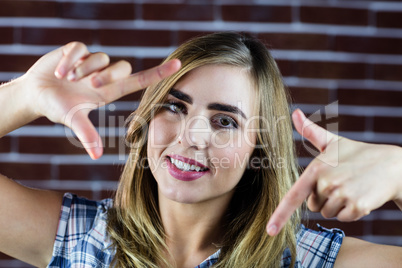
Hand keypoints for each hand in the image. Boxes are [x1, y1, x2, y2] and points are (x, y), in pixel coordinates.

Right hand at [21, 42, 180, 158]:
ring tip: (65, 78)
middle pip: (121, 68)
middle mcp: (104, 75)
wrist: (36, 93)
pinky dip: (69, 60)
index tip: (179, 65)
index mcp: (110, 91)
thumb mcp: (73, 119)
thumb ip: (87, 134)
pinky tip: (59, 71)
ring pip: (100, 57)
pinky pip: (80, 49)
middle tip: (87, 84)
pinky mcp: (77, 50)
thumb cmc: (58, 107)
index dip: (159, 74)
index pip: (140, 80)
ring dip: (81, 69)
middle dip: (104, 76)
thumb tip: (96, 156)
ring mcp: (92, 61)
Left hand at [266, 109, 401, 235]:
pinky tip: (361, 196)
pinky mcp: (358, 206)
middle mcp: (327, 182)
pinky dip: (352, 211)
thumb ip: (311, 131)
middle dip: (324, 198)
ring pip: (328, 212)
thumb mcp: (333, 141)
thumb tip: (294, 112)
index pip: (294, 195)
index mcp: (317, 168)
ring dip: (338, 205)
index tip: (270, 230)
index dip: (280, 214)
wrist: (393, 165)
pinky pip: (344, 218)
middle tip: (341, 182)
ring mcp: (342, 194)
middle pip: (313, 205)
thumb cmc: (357, 153)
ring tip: (352, 187)